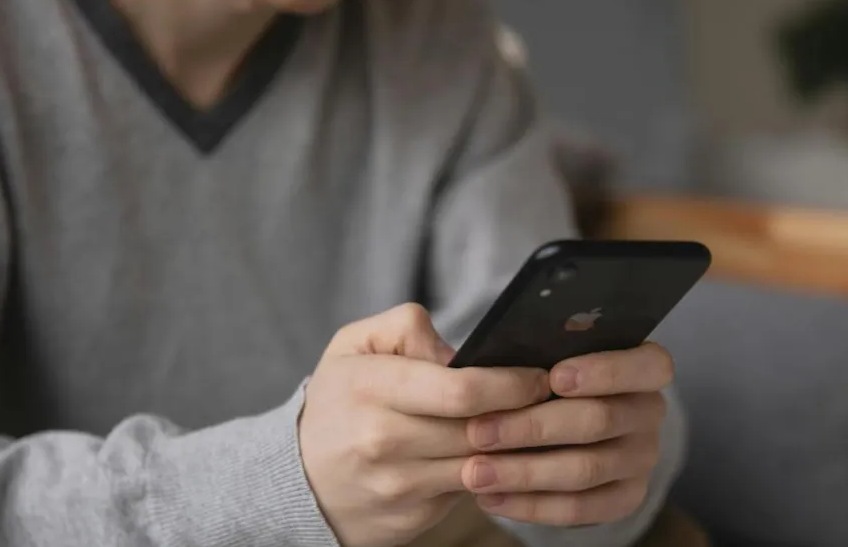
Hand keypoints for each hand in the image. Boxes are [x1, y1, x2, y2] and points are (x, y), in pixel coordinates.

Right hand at [299, 304, 549, 546]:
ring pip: (482, 465)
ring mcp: (398, 486)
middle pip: (480, 429)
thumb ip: (405, 327)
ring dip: (513, 447)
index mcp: (369, 388)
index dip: (511, 383)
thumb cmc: (339, 402)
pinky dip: (489, 474)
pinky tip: (496, 455)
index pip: (461, 390)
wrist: (299, 478)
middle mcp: (382, 441)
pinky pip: (469, 492)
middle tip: (548, 400)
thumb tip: (459, 352)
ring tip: (531, 426)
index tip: (537, 377)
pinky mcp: (412, 519)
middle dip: (523, 415)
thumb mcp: (354, 346)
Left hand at [462, 343, 673, 525]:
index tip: (554, 378)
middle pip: (600, 420)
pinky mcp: (625, 498)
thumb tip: (486, 354)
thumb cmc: (543, 375)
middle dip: (533, 427)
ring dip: (524, 472)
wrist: (556, 425)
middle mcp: (649, 411)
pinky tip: (491, 498)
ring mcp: (641, 458)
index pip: (648, 366)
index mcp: (644, 366)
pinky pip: (580, 508)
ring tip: (475, 473)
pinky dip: (531, 506)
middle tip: (479, 431)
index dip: (605, 371)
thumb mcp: (542, 352)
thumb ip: (529, 347)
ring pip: (586, 469)